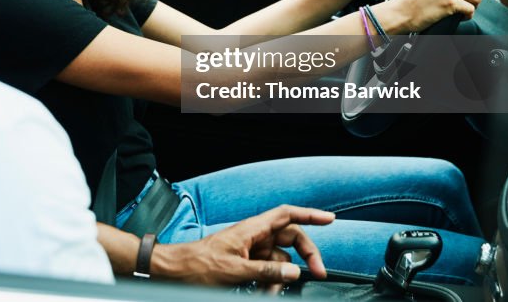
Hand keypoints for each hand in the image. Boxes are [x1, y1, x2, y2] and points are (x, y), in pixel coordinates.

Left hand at [154, 205, 334, 285]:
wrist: (177, 272)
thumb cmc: (199, 265)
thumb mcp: (235, 271)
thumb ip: (266, 272)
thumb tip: (294, 273)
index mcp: (252, 229)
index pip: (286, 215)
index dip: (310, 214)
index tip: (330, 219)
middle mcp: (254, 236)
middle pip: (291, 238)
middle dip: (306, 256)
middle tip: (317, 273)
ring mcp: (251, 250)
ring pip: (280, 260)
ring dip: (282, 277)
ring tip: (270, 293)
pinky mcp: (246, 263)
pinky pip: (268, 271)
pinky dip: (270, 283)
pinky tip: (264, 293)